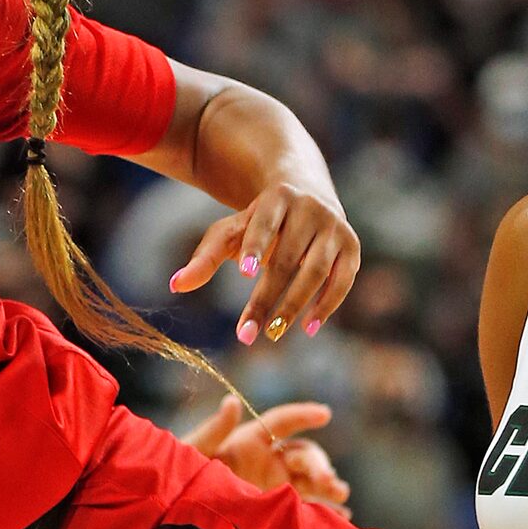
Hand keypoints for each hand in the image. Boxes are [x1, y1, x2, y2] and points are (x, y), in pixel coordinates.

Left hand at [170, 179, 358, 346]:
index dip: (256, 246)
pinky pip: (342, 280)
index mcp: (277, 197)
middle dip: (266, 297)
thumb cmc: (260, 222)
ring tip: (272, 333)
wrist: (307, 195)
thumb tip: (175, 285)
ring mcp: (335, 227)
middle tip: (247, 333)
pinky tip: (308, 327)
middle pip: (287, 258)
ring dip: (295, 305)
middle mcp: (310, 208)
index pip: (265, 224)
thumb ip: (205, 257)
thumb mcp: (231, 232)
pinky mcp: (352, 246)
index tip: (244, 273)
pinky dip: (327, 305)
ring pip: (316, 271)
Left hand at [184, 397, 348, 505]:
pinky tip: (342, 521)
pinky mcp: (277, 512)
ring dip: (330, 484)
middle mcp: (267, 461)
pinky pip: (308, 509)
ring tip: (341, 496)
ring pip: (312, 481)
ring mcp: (275, 487)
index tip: (324, 414)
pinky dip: (326, 512)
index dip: (302, 415)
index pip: (281, 422)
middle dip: (320, 463)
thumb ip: (213, 430)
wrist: (174, 512)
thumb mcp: (194, 452)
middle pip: (304, 455)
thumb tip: (232, 400)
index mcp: (249, 441)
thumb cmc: (179, 475)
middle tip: (327, 480)